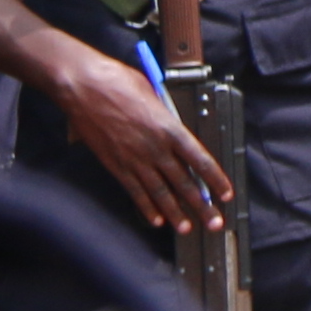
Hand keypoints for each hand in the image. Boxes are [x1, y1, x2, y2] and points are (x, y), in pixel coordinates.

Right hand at [51, 44, 228, 232]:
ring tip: (187, 228)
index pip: (201, 160)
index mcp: (170, 128)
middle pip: (184, 183)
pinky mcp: (114, 164)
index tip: (226, 194)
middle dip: (202, 206)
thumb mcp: (154, 94)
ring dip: (176, 213)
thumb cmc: (118, 81)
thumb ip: (167, 115)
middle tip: (214, 222)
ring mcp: (134, 159)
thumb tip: (174, 125)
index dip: (216, 180)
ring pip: (161, 192)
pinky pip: (134, 191)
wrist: (83, 86)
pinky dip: (146, 207)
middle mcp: (155, 148)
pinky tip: (156, 219)